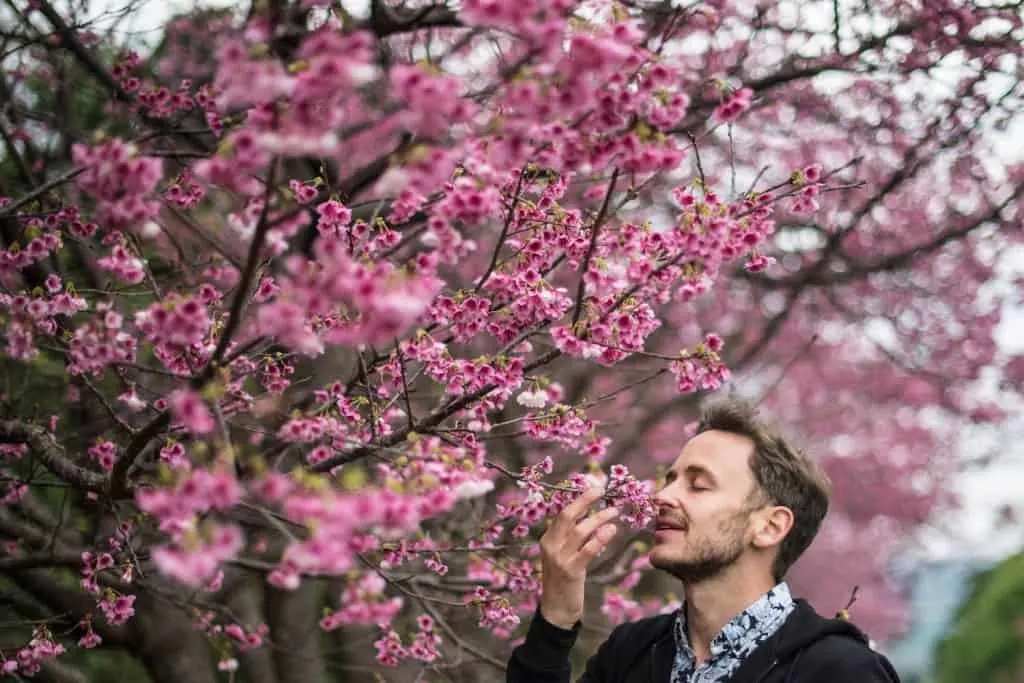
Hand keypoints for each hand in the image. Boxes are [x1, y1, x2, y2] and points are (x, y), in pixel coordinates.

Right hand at [538, 487, 619, 628]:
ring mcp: (559, 558)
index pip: (562, 514)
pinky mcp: (570, 570)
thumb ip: (570, 539)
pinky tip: (611, 530)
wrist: (555, 610)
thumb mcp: (561, 556)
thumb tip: (589, 519)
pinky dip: (600, 538)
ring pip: (579, 530)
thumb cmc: (562, 580)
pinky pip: (587, 549)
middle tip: (601, 489)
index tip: (593, 488)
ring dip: (598, 518)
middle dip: (584, 500)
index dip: (578, 499)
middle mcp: (550, 545)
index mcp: (547, 539)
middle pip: (567, 515)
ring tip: (614, 511)